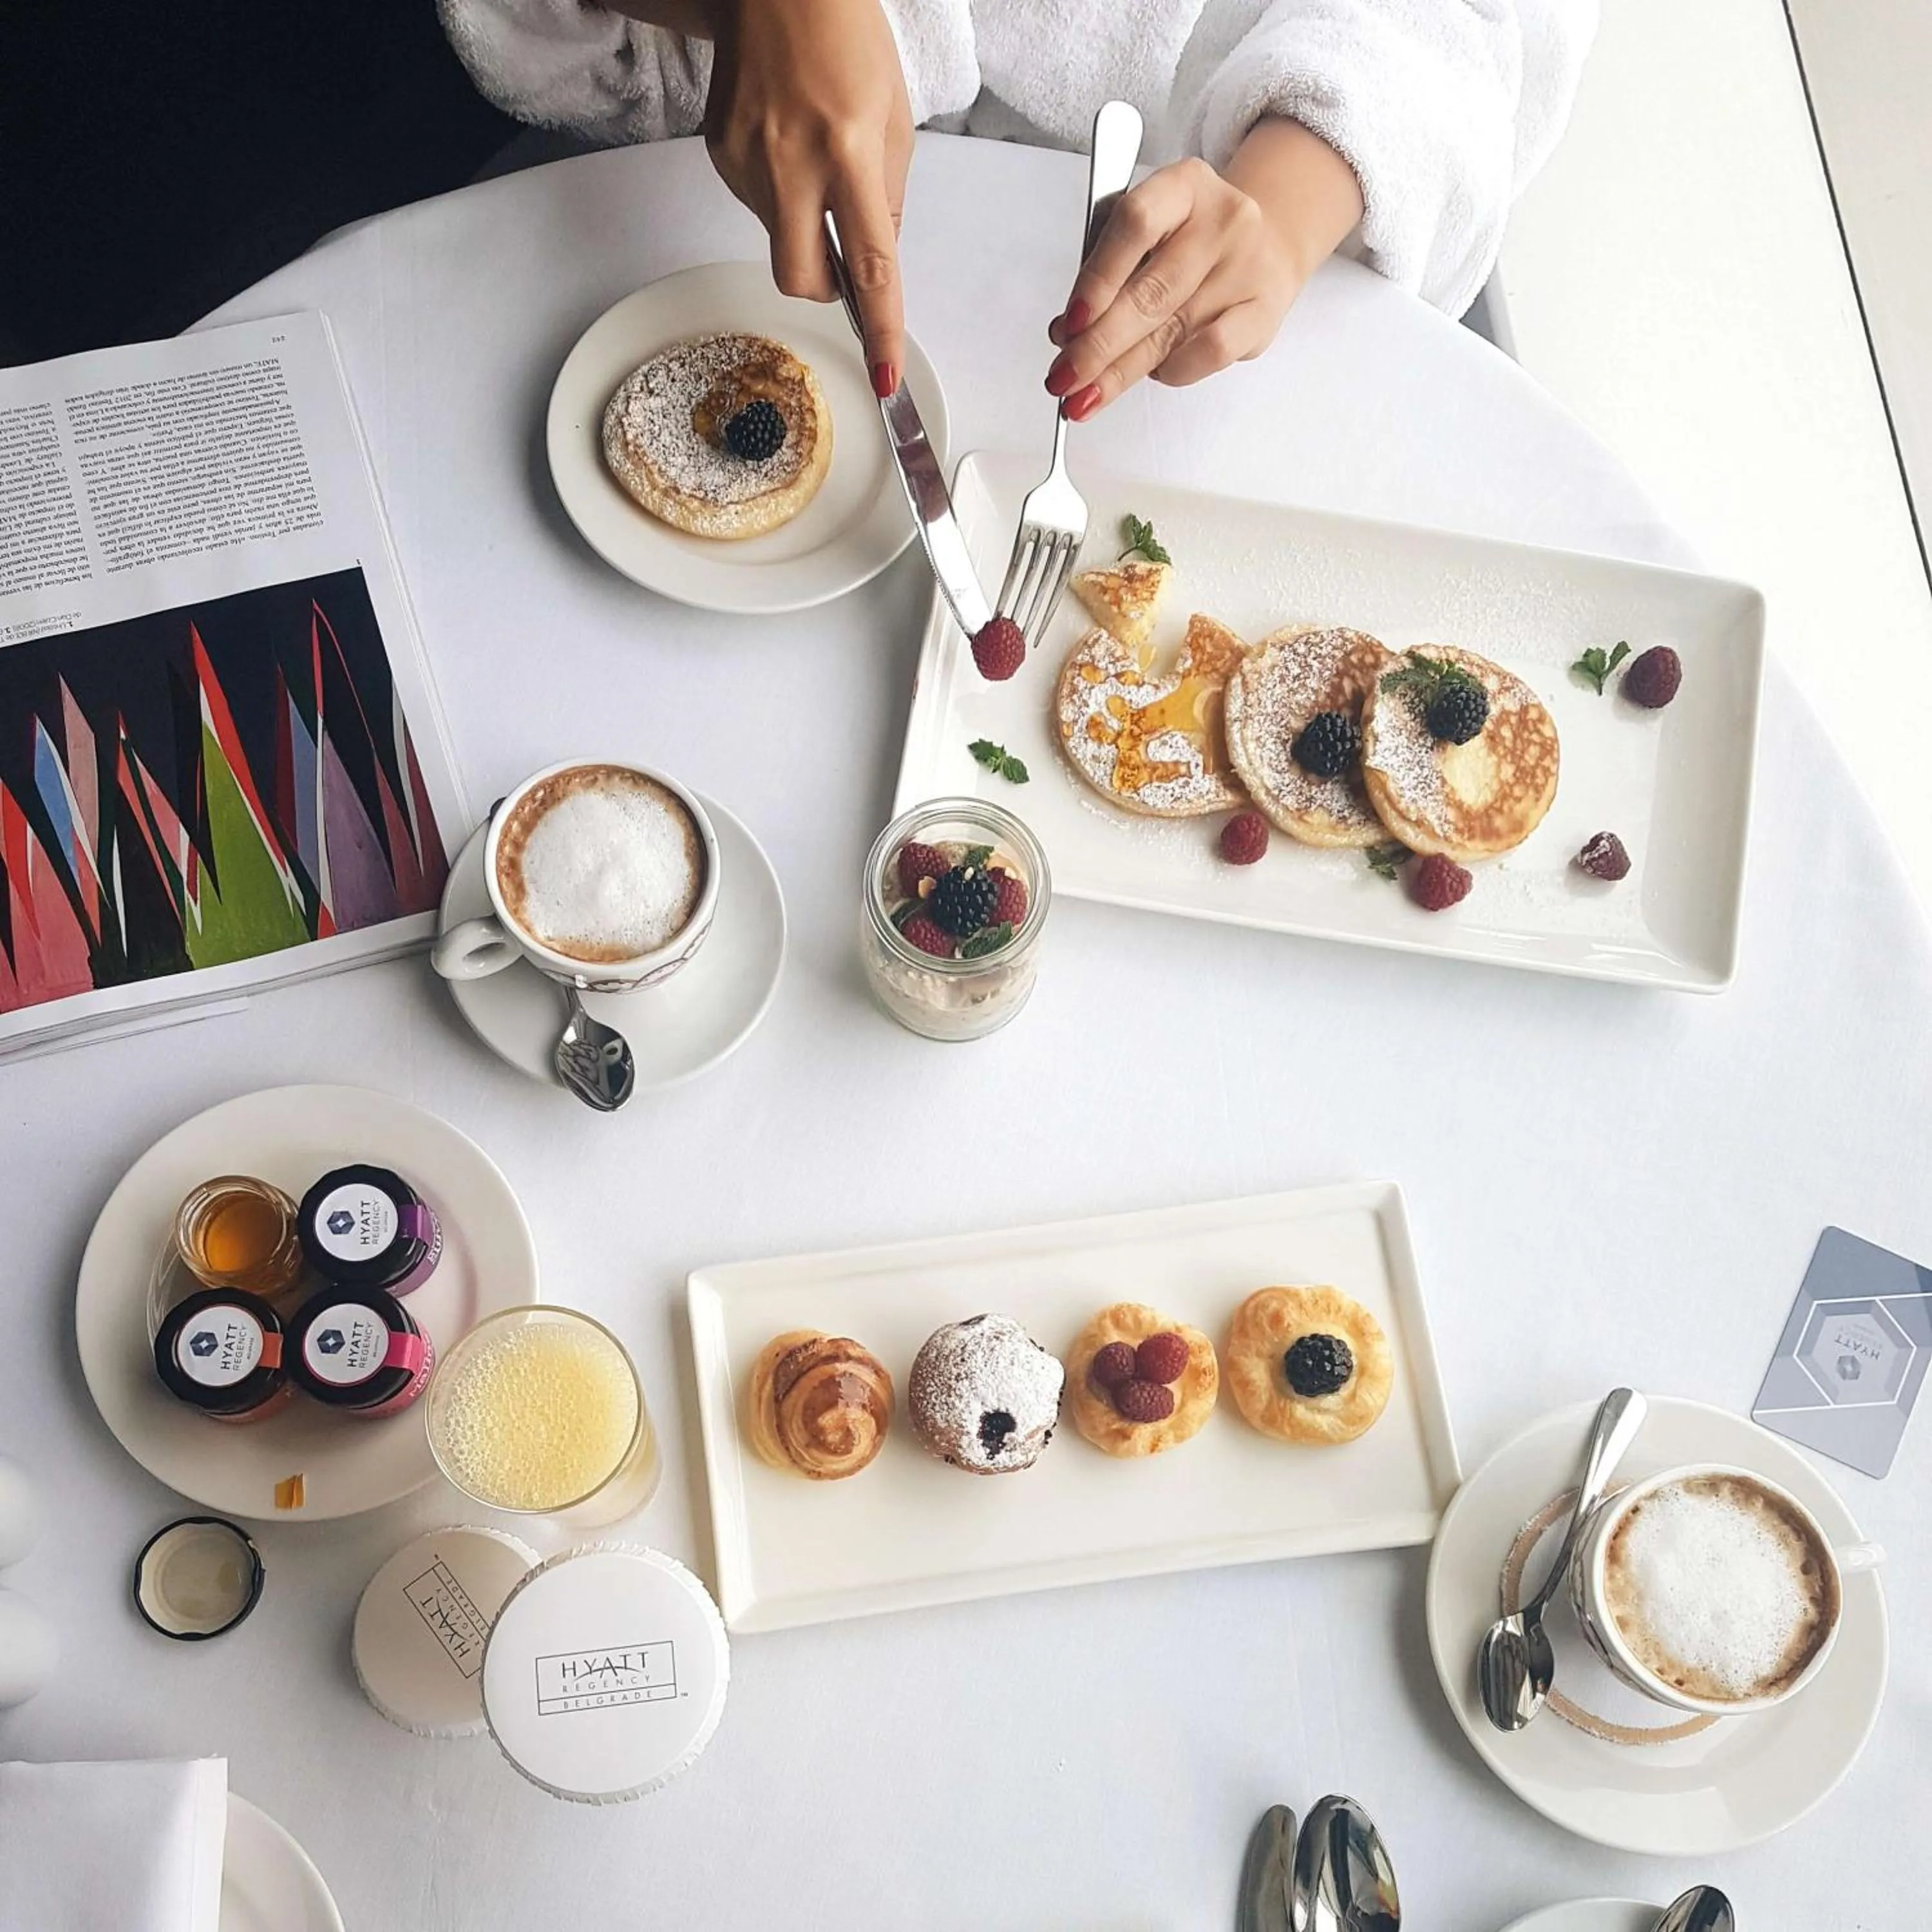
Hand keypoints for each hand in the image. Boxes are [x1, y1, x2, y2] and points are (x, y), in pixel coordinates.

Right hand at [703, 0, 913, 394]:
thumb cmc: (845, 37)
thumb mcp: (893, 117)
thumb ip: (887, 196)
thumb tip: (875, 257)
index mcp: (849, 150)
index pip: (870, 263)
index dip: (881, 327)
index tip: (885, 373)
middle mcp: (792, 161)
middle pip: (802, 278)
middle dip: (824, 291)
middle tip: (839, 262)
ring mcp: (746, 160)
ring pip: (778, 238)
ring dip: (801, 222)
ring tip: (811, 155)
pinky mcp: (718, 153)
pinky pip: (755, 203)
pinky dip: (777, 191)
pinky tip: (783, 141)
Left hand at [1045, 120, 1362, 417]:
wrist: (1266, 246)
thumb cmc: (1191, 242)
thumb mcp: (1147, 234)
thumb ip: (1105, 274)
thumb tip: (1066, 336)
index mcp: (1184, 185)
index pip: (1135, 225)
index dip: (1097, 280)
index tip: (1067, 324)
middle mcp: (1222, 220)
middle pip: (1150, 292)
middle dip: (1098, 346)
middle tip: (1065, 378)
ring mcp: (1248, 266)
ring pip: (1172, 331)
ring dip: (1121, 371)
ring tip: (1088, 394)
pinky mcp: (1264, 311)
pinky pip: (1209, 352)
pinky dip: (1172, 370)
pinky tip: (1151, 373)